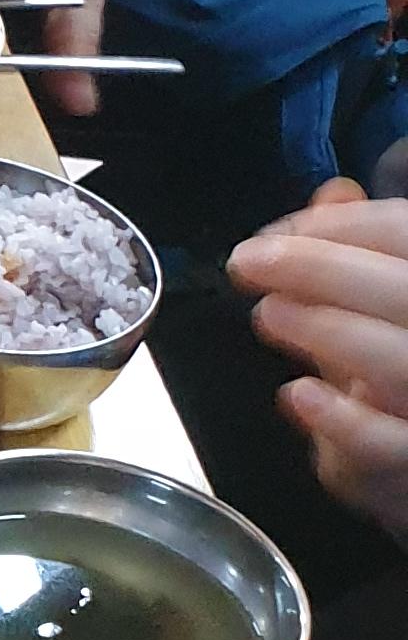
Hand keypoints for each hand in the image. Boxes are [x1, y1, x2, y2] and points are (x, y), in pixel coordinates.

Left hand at [230, 183, 407, 534]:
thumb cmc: (401, 391)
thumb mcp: (388, 315)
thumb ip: (364, 259)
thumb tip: (331, 195)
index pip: (407, 233)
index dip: (342, 226)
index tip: (273, 234)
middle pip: (406, 289)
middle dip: (322, 267)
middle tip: (247, 263)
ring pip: (400, 360)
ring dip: (327, 330)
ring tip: (268, 315)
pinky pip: (393, 445)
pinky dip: (344, 420)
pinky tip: (297, 395)